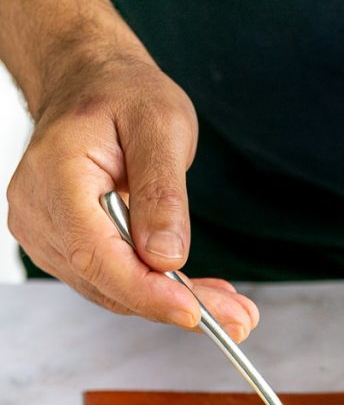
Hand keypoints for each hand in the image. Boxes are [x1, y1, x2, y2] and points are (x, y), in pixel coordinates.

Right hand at [7, 54, 258, 340]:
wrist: (91, 85)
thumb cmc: (123, 95)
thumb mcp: (160, 125)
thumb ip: (162, 192)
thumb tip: (165, 256)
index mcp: (56, 176)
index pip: (97, 254)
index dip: (146, 292)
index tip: (195, 312)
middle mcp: (41, 213)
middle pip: (111, 282)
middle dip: (177, 305)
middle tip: (241, 319)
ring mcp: (48, 236)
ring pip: (116, 292)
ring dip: (174, 304)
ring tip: (231, 306)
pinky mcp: (66, 250)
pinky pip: (115, 283)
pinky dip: (159, 292)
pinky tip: (198, 292)